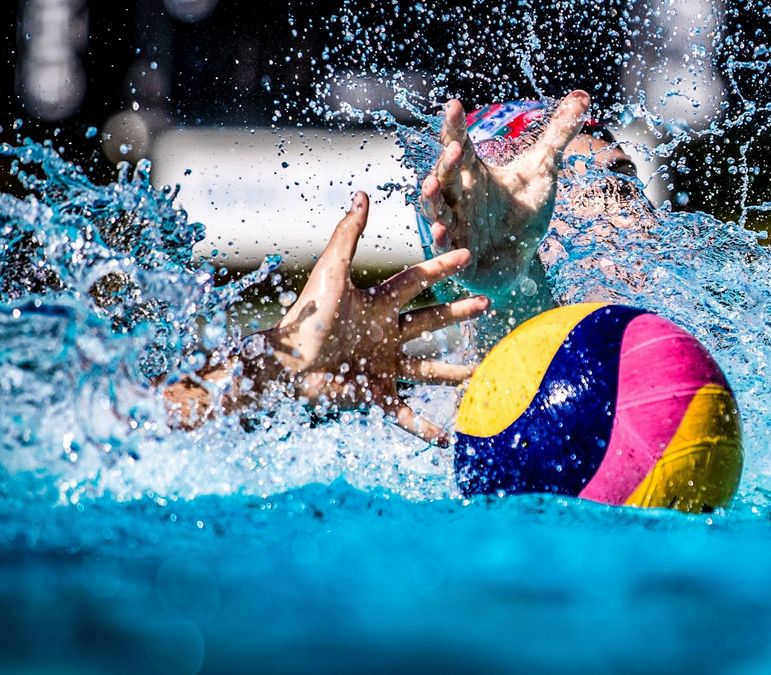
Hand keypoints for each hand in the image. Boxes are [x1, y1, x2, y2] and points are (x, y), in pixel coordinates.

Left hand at [267, 192, 488, 444]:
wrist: (284, 364)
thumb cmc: (305, 316)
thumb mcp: (331, 272)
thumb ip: (348, 235)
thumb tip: (363, 194)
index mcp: (376, 304)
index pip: (415, 282)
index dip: (440, 268)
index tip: (466, 255)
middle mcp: (383, 333)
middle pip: (429, 322)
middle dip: (457, 314)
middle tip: (486, 305)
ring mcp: (380, 365)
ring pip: (426, 370)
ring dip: (453, 373)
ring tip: (481, 373)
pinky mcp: (372, 393)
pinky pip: (403, 412)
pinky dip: (423, 427)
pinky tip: (445, 439)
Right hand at [419, 91, 590, 298]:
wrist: (521, 260)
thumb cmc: (524, 213)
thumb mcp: (544, 170)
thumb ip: (557, 134)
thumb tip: (583, 96)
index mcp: (474, 171)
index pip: (459, 143)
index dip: (455, 126)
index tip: (454, 105)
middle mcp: (459, 194)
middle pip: (446, 173)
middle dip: (447, 161)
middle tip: (455, 147)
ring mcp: (455, 222)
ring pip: (436, 206)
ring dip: (432, 197)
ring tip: (432, 184)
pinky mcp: (457, 250)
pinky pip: (444, 243)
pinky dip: (441, 238)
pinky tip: (441, 231)